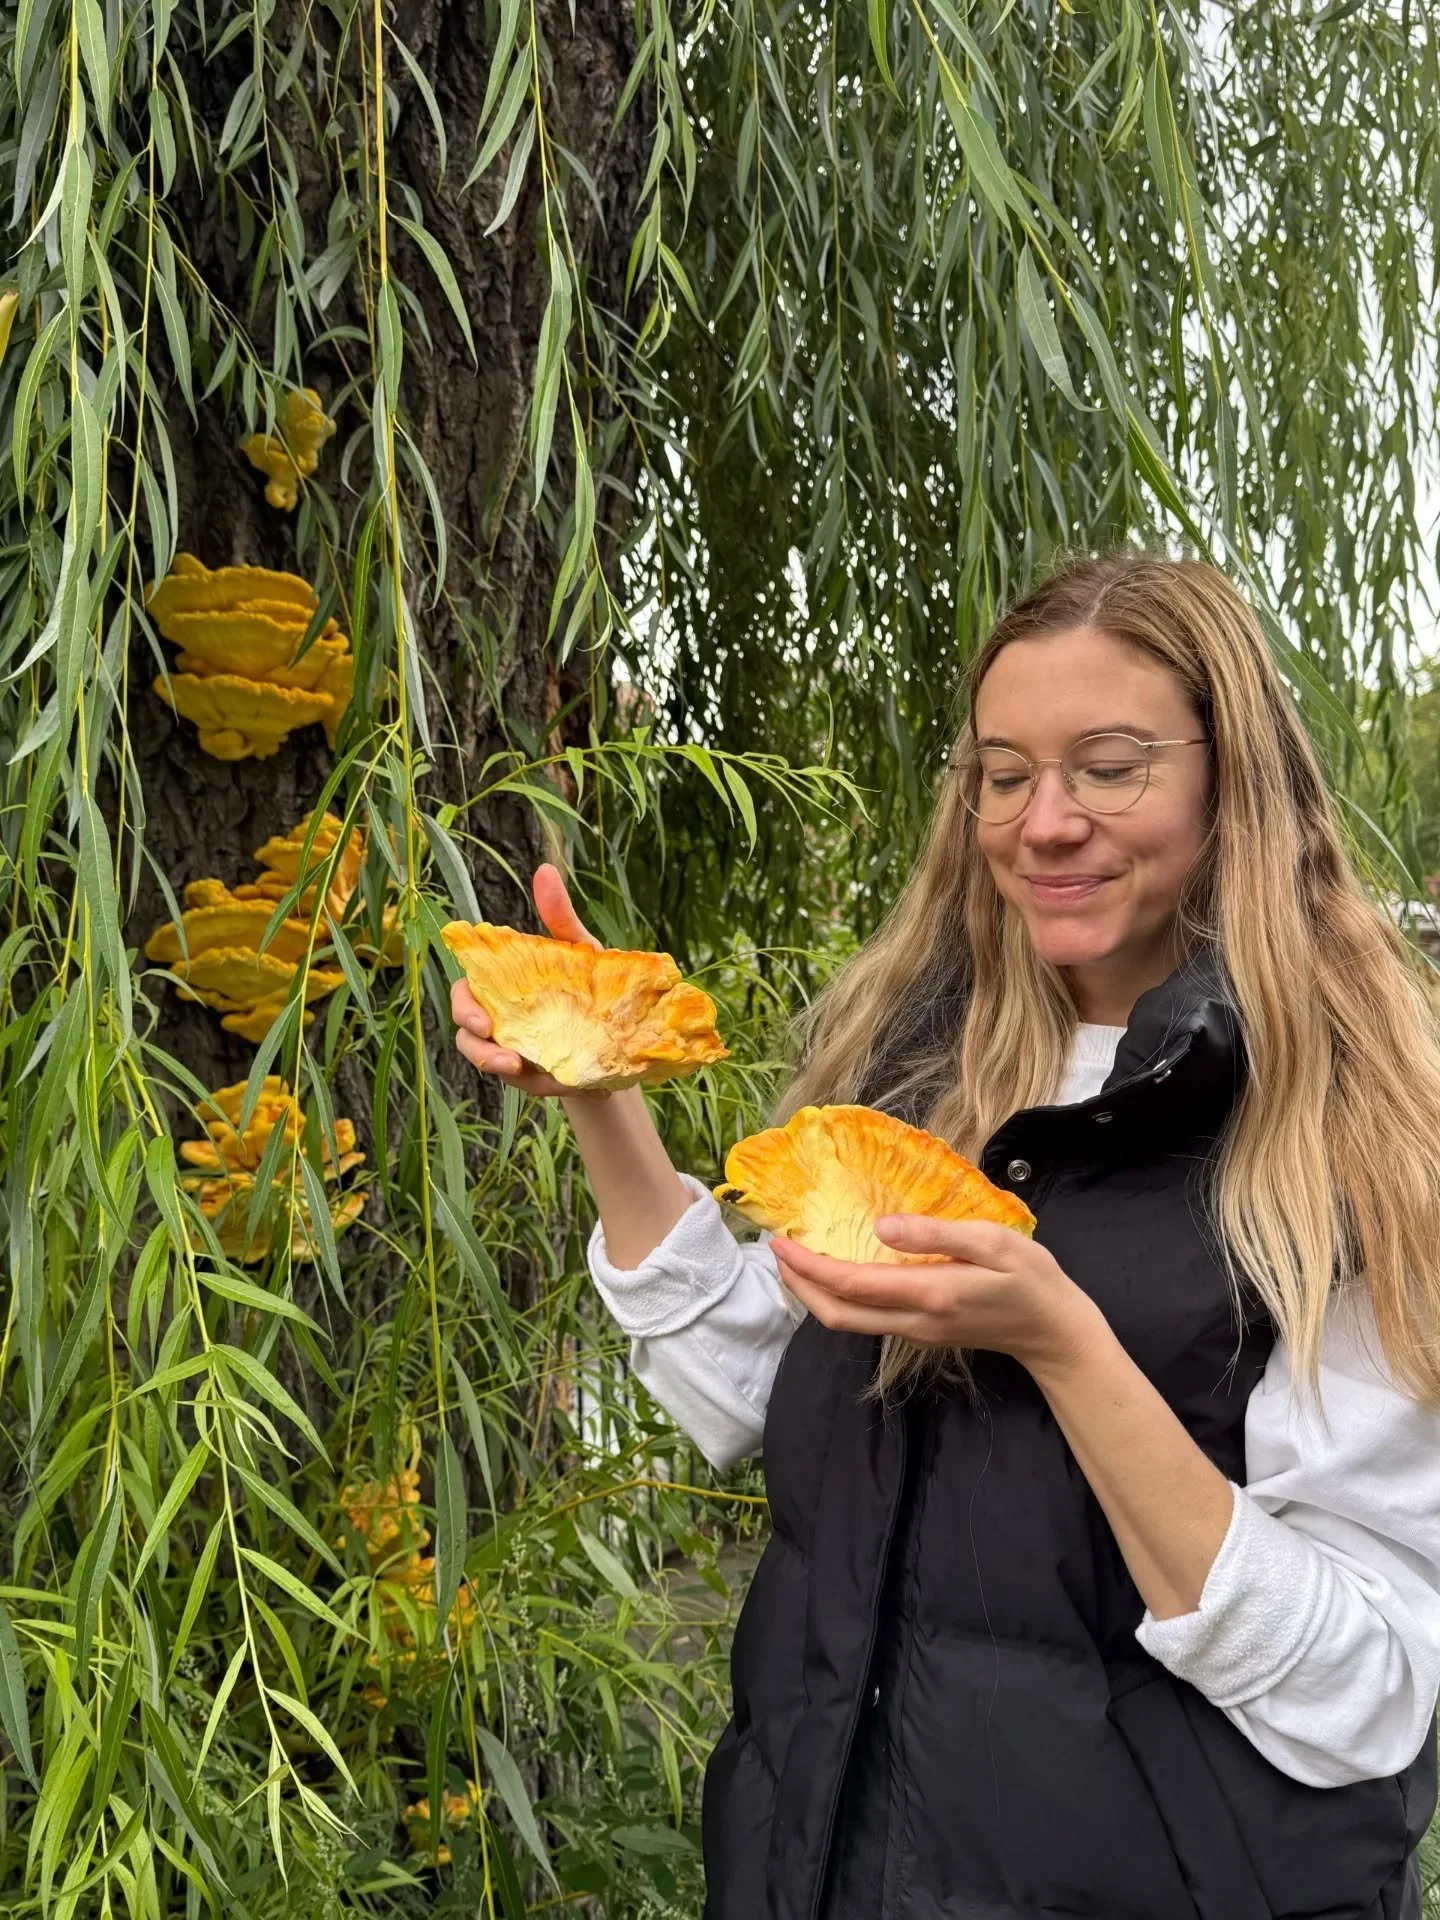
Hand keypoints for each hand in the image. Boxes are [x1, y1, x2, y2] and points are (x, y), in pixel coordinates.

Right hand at [451, 864, 604, 1099]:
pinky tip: (557, 1080)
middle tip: (503, 1056)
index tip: (483, 1019)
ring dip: (499, 1068)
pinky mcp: (538, 1078)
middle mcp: (501, 1020)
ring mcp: (516, 1051)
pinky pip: (529, 1084)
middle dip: (477, 1046)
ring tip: (520, 1070)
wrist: (627, 1028)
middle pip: (467, 1034)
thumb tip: (544, 870)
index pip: (466, 994)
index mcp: (503, 988)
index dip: (464, 1006)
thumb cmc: (592, 982)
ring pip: (489, 1062)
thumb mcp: (579, 950)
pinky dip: (541, 1083)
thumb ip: (559, 917)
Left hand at [768, 1215, 1106, 1377]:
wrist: (1054, 1332)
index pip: (851, 1285)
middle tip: (776, 1251)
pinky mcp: (921, 1332)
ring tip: (797, 1258)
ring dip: (816, 1294)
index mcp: (928, 1294)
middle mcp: (914, 1320)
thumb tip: (881, 1226)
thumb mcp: (991, 1241)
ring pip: (849, 1322)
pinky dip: (840, 1297)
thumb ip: (935, 1234)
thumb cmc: (1030, 1279)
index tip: (781, 1242)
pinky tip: (836, 1271)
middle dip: (799, 1285)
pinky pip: (867, 1319)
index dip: (808, 1267)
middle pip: (837, 1315)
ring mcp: (916, 1332)